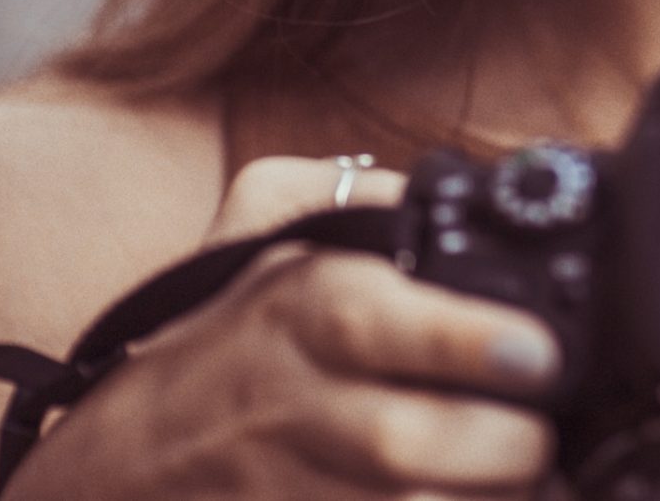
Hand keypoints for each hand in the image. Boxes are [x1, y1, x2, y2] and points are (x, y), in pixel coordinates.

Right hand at [4, 154, 561, 499]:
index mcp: (295, 310)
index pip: (374, 321)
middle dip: (503, 446)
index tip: (538, 354)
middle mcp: (291, 403)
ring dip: (483, 499)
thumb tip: (439, 189)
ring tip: (529, 481)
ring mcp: (290, 487)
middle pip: (408, 439)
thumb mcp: (258, 236)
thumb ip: (354, 194)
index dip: (466, 341)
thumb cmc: (208, 344)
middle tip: (546, 432)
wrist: (113, 473)